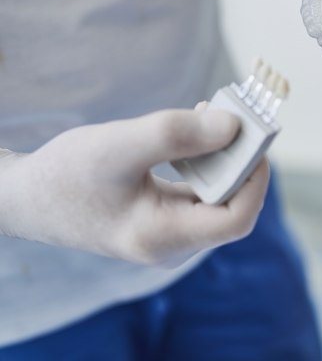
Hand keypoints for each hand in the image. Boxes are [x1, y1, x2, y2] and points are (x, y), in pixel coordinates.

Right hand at [0, 108, 268, 266]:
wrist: (26, 198)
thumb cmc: (65, 174)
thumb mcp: (119, 146)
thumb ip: (176, 134)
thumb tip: (233, 127)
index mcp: (163, 239)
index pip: (236, 219)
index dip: (255, 178)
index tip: (254, 137)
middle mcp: (173, 246)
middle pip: (231, 206)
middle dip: (239, 160)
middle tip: (233, 116)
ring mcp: (170, 236)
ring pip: (218, 197)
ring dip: (224, 157)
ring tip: (211, 115)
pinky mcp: (165, 220)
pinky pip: (201, 193)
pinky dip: (205, 162)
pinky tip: (195, 133)